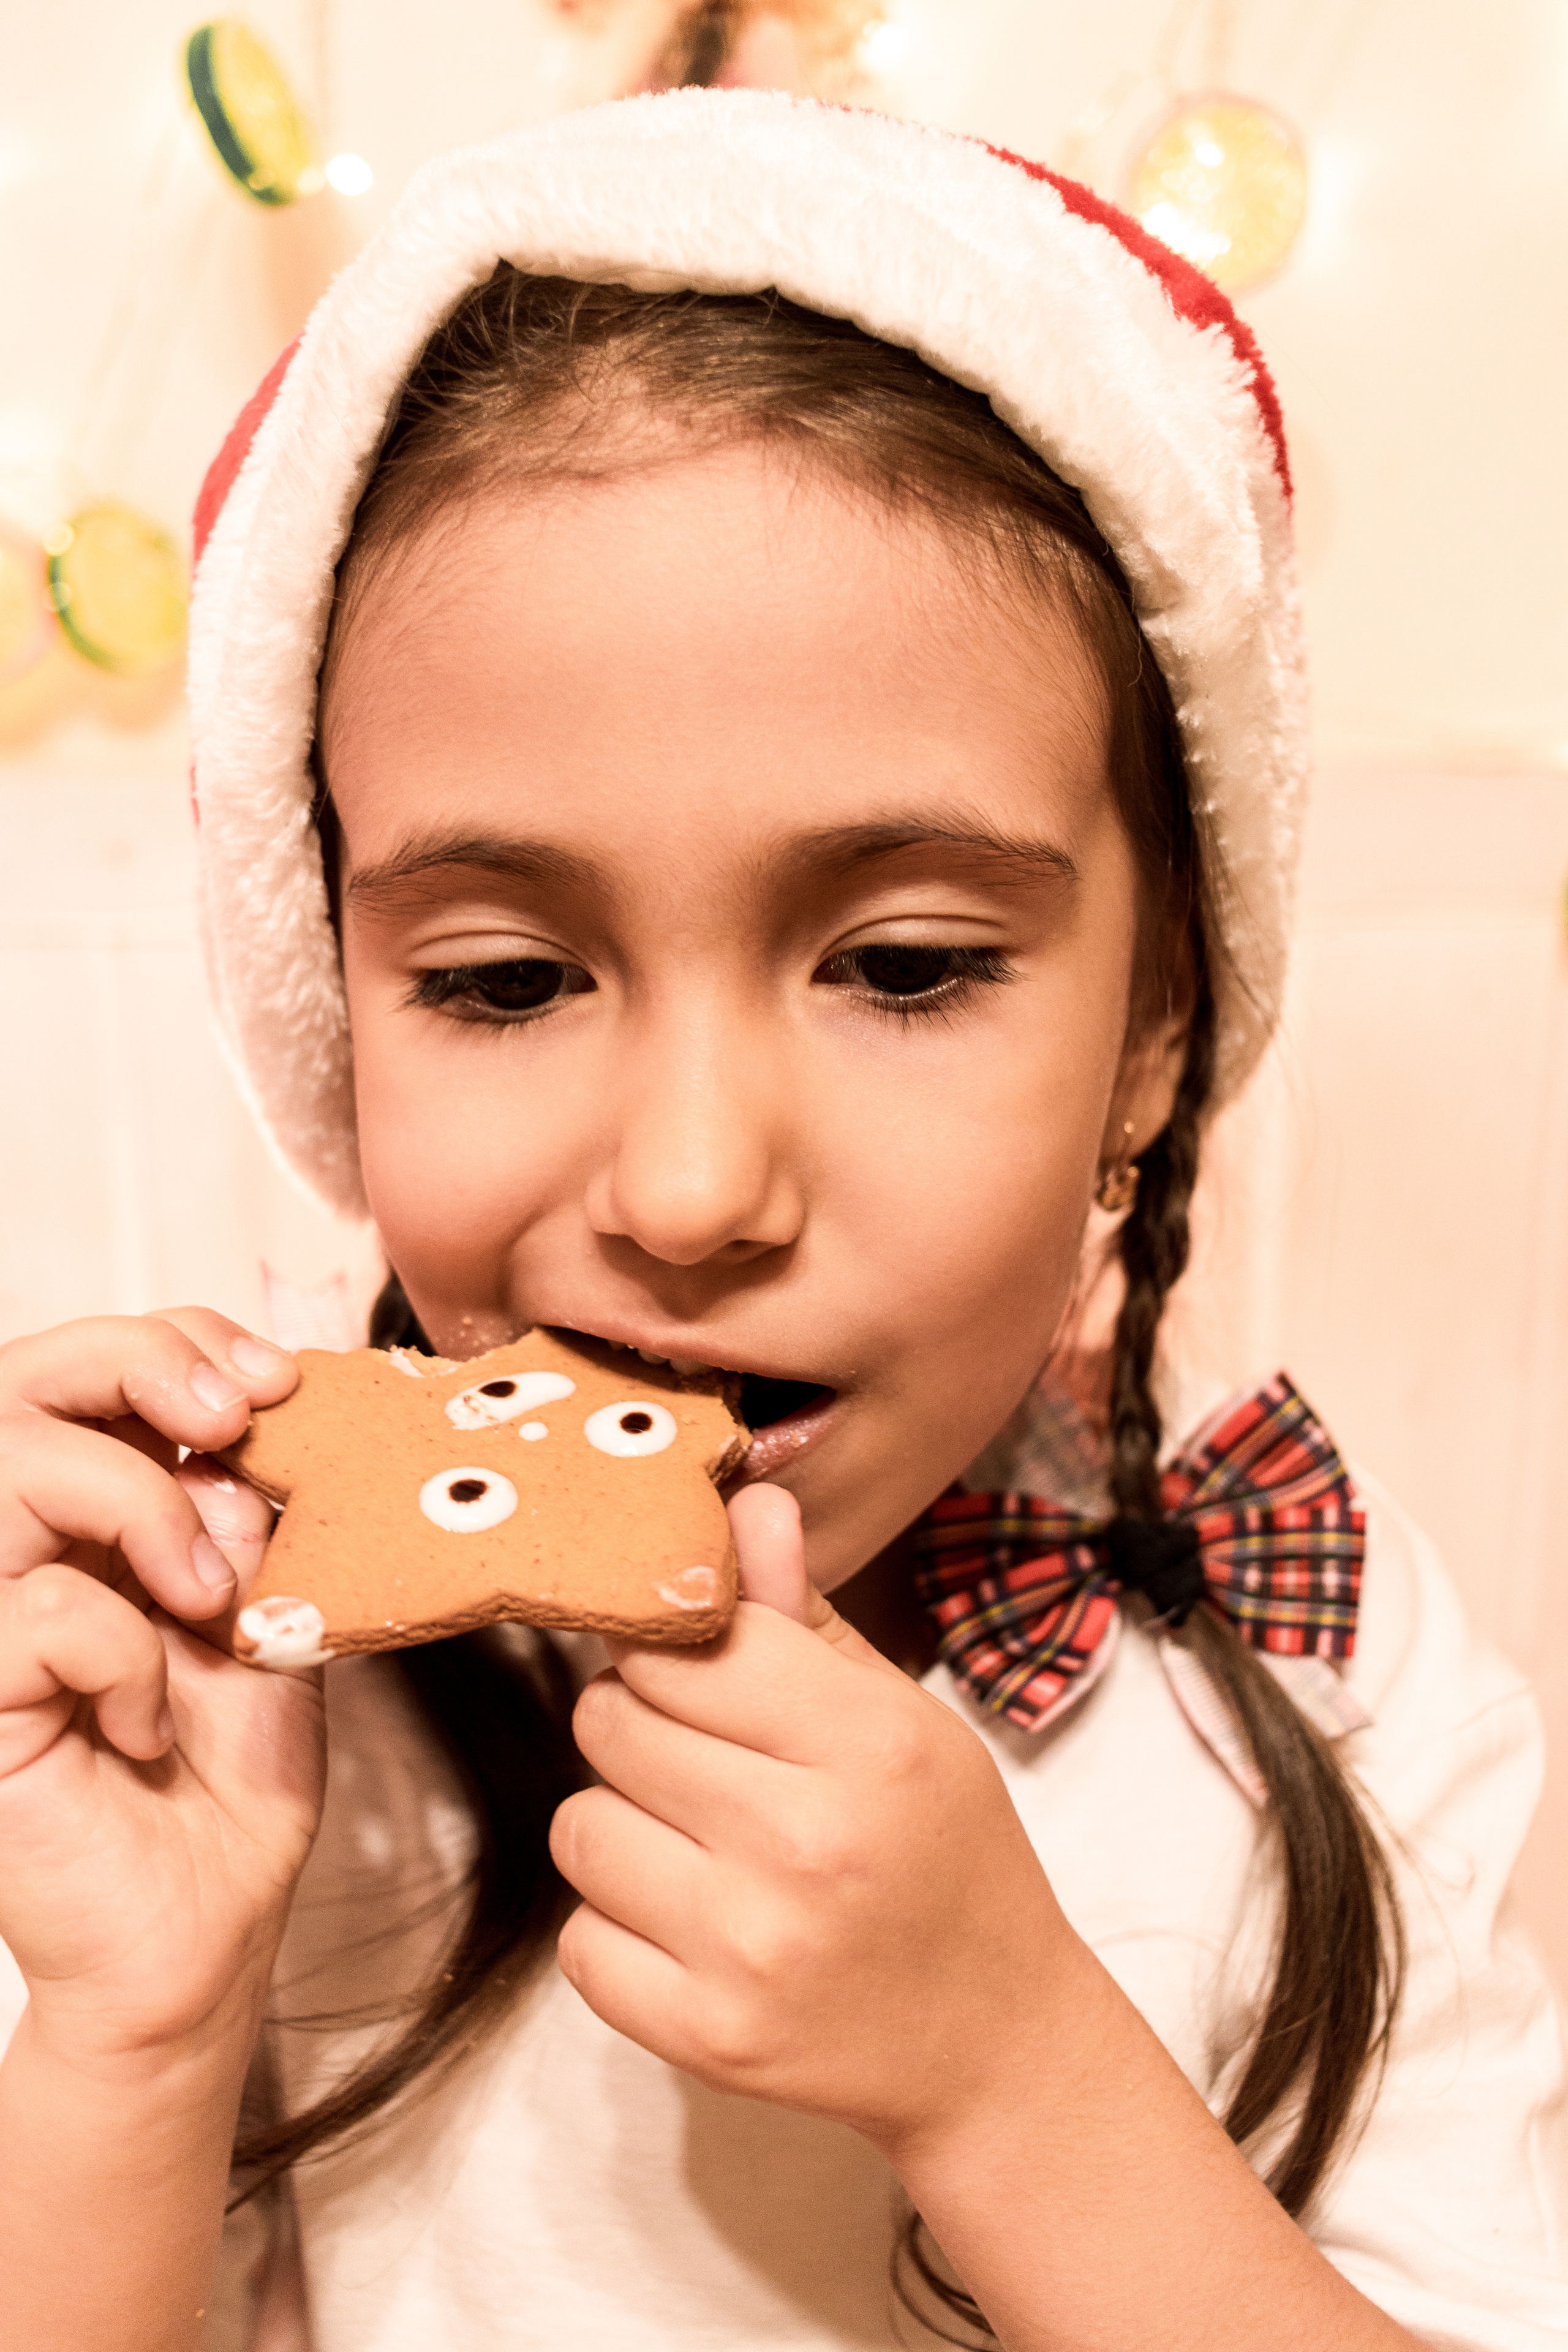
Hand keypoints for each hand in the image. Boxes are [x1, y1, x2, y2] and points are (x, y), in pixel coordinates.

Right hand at [0, 1312, 324, 2062]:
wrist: (207, 1924)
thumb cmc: (233, 1771)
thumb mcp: (279, 1601)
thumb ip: (266, 1494)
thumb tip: (269, 1372)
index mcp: (90, 1507)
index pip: (91, 1365)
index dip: (176, 1339)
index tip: (273, 1380)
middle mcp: (19, 1545)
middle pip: (21, 1381)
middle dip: (137, 1365)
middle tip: (231, 1419)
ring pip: (12, 1467)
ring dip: (140, 1504)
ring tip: (209, 1594)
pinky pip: (34, 1612)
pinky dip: (120, 1650)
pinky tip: (146, 1719)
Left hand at [550, 1484, 1073, 2153]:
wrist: (994, 2041)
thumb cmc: (946, 1856)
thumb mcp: (903, 1720)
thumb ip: (805, 1619)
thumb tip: (745, 1503)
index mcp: (866, 1743)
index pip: (685, 1642)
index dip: (675, 1650)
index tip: (700, 1677)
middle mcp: (805, 1840)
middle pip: (610, 1720)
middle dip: (638, 1728)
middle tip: (702, 1764)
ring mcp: (750, 1947)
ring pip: (579, 1825)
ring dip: (620, 1826)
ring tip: (696, 1847)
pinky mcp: (707, 2038)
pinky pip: (579, 1942)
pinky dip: (617, 1930)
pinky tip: (690, 1926)